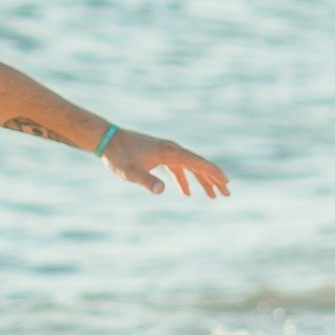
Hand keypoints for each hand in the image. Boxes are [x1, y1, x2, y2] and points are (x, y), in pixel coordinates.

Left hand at [104, 131, 230, 197]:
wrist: (107, 139)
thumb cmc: (119, 156)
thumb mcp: (131, 172)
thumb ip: (146, 180)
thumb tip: (161, 190)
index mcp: (170, 153)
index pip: (198, 163)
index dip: (214, 174)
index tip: (226, 184)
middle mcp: (172, 150)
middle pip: (199, 165)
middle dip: (213, 179)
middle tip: (226, 193)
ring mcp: (166, 151)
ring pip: (190, 166)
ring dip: (202, 180)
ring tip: (212, 195)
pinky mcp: (160, 154)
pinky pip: (179, 167)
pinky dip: (185, 178)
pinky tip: (186, 192)